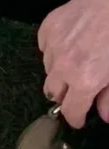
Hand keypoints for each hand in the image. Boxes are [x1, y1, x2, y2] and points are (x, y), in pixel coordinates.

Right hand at [39, 0, 108, 127]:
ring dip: (60, 72)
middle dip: (65, 95)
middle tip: (79, 91)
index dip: (75, 119)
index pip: (70, 110)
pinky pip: (46, 48)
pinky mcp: (47, 28)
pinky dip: (55, 51)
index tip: (79, 120)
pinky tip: (71, 44)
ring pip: (48, 69)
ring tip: (76, 63)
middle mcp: (62, 66)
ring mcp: (52, 46)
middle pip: (52, 92)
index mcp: (83, 80)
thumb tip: (103, 115)